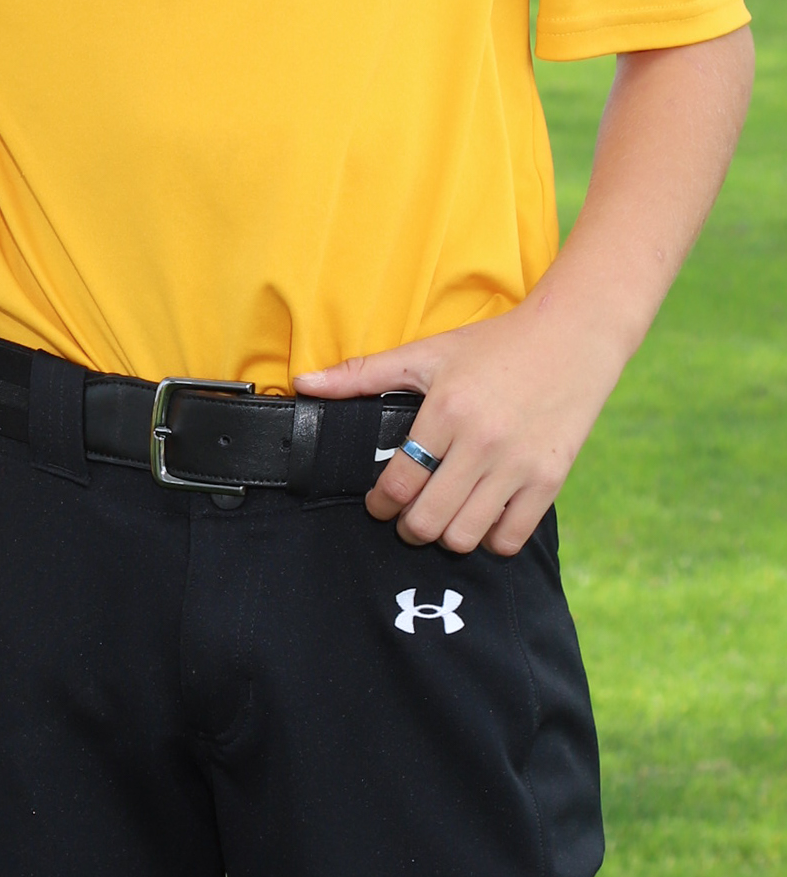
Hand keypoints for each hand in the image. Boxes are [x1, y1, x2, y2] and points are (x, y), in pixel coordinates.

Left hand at [294, 298, 624, 558]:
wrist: (573, 337)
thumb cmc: (494, 345)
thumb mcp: (425, 353)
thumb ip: (362, 373)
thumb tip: (303, 383)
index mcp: (446, 411)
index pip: (398, 483)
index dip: (380, 504)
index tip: (379, 503)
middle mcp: (482, 442)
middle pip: (429, 519)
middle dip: (409, 527)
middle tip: (407, 517)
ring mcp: (519, 465)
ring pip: (466, 535)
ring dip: (446, 536)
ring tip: (442, 517)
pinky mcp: (551, 480)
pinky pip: (511, 537)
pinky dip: (491, 539)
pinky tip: (482, 518)